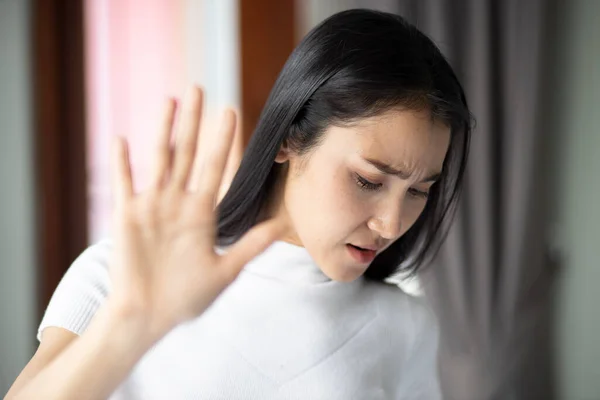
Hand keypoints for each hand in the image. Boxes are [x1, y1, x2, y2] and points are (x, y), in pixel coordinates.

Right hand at [107, 86, 282, 337]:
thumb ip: (250, 246)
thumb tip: (282, 226)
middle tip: (202, 89)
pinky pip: (124, 183)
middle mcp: (178, 204)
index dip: (225, 142)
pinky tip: (122, 138)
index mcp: (202, 214)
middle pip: (189, 153)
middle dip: (196, 122)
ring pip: (160, 159)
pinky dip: (122, 163)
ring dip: (165, 130)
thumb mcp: (224, 271)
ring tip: (171, 101)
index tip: (234, 113)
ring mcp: (152, 207)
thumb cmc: (185, 298)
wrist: (149, 317)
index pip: (218, 169)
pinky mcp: (127, 217)